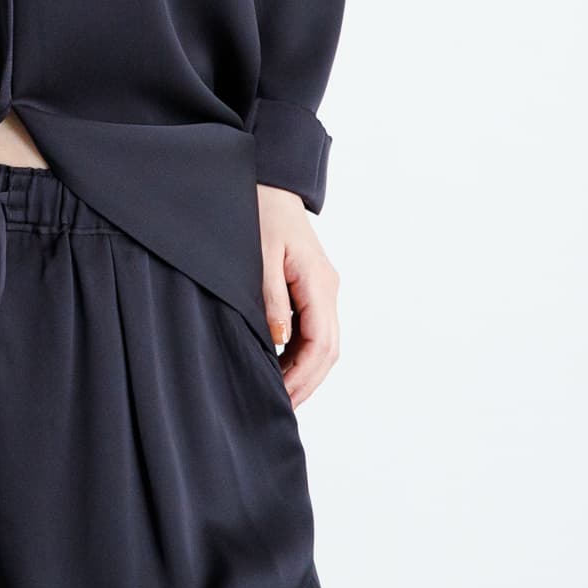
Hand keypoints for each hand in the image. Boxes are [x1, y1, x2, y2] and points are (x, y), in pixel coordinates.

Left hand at [256, 184, 338, 408]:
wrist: (272, 181)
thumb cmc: (262, 210)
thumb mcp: (259, 253)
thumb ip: (270, 296)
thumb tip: (281, 339)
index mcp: (319, 282)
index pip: (321, 344)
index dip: (303, 376)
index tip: (282, 397)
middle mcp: (328, 288)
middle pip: (329, 350)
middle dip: (307, 382)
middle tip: (281, 407)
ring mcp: (323, 288)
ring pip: (325, 343)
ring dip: (306, 371)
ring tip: (280, 393)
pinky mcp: (313, 286)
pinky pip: (315, 329)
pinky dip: (302, 353)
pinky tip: (281, 365)